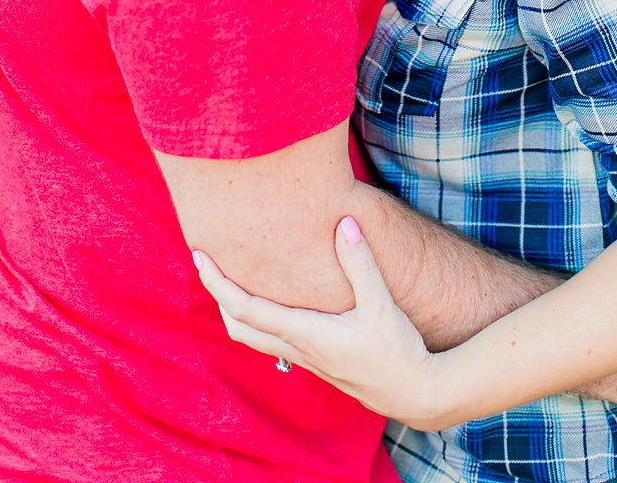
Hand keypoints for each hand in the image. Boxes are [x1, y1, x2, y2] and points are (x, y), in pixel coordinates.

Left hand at [195, 217, 455, 429]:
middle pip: (239, 327)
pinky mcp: (319, 362)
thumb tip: (345, 222)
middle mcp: (298, 349)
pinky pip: (274, 341)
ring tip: (231, 278)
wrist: (417, 395)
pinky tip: (271, 302)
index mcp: (304, 334)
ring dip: (237, 310)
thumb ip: (361, 264)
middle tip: (207, 264)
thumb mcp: (381, 305)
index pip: (245, 308)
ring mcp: (307, 359)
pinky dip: (259, 320)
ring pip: (255, 337)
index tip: (199, 257)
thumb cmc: (398, 352)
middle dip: (218, 296)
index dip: (218, 283)